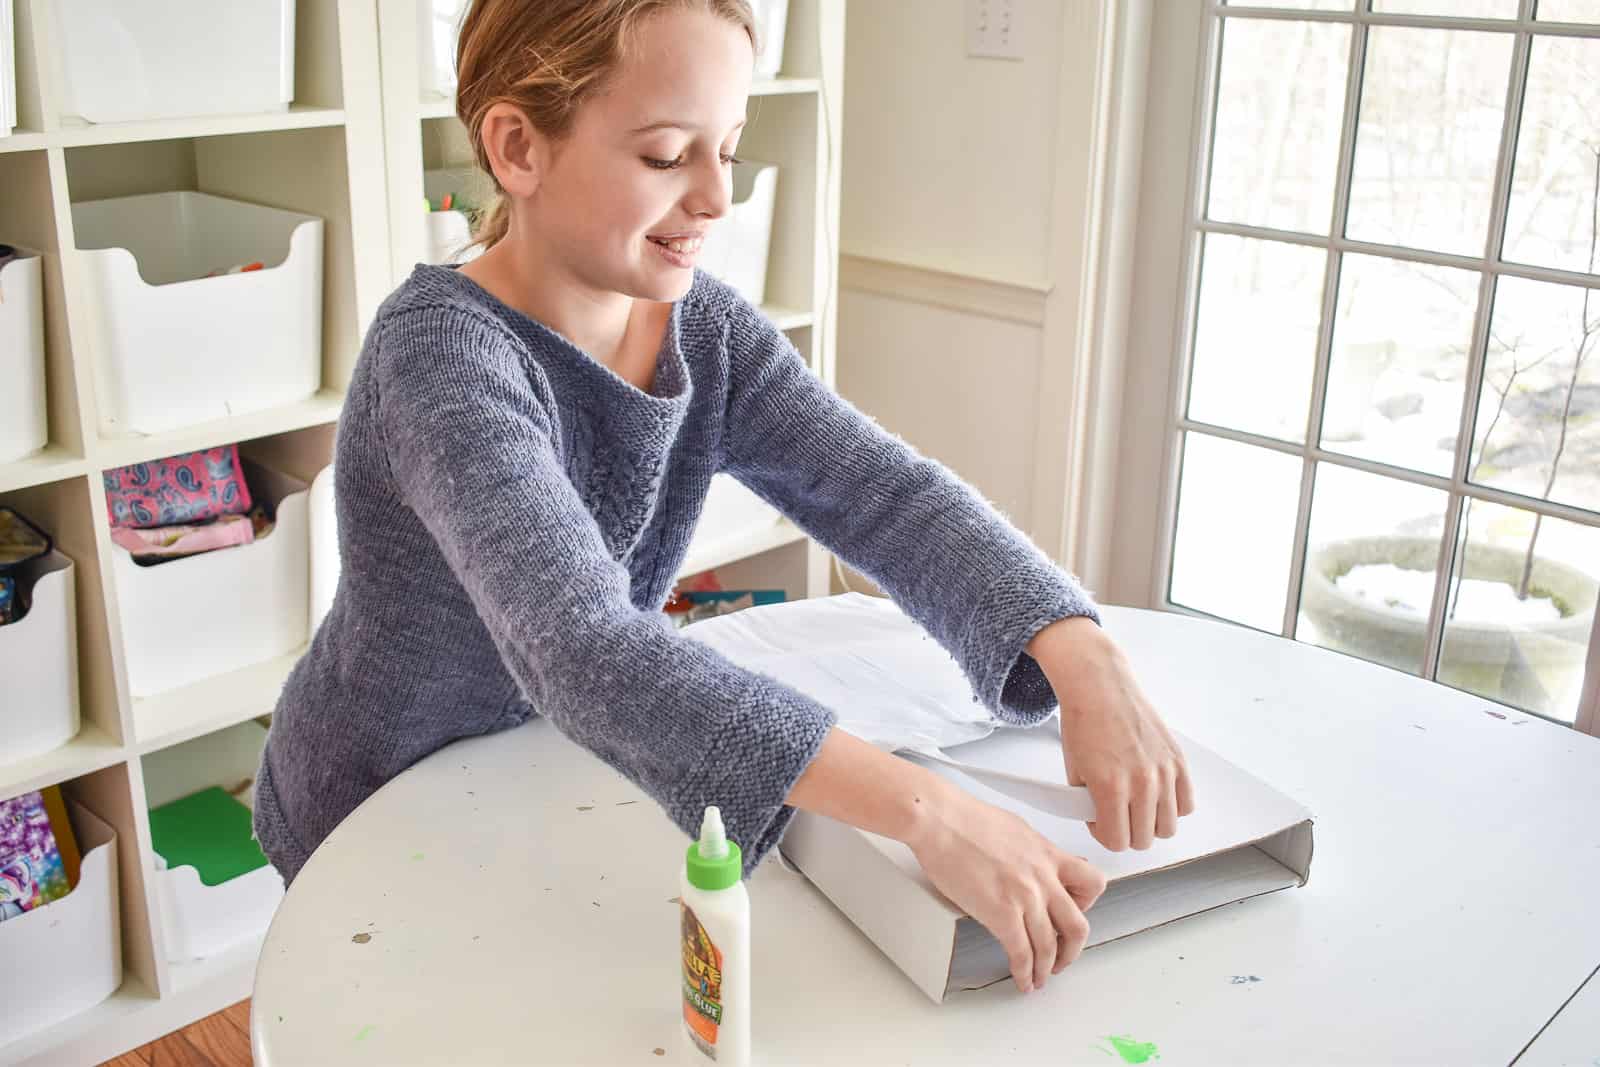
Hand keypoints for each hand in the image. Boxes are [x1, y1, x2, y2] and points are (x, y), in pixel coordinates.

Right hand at [907, 779, 1106, 992]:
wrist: (940, 820)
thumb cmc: (965, 819)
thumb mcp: (1016, 828)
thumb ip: (1031, 851)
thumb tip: (1032, 862)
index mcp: (1049, 854)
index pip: (1092, 884)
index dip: (1087, 906)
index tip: (1076, 914)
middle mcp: (1043, 877)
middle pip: (1077, 926)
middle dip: (1072, 950)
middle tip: (1063, 958)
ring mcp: (1025, 896)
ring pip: (1050, 946)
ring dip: (1047, 969)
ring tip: (1039, 977)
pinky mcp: (1002, 913)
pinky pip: (1022, 953)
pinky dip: (1024, 972)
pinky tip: (1021, 977)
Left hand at [1028, 617, 1195, 851]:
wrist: (1100, 688)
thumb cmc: (1083, 723)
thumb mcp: (1074, 772)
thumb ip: (1089, 804)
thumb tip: (1104, 824)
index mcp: (1110, 787)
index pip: (1117, 841)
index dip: (1104, 834)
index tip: (1099, 820)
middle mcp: (1141, 783)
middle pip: (1144, 840)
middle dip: (1126, 831)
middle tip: (1116, 812)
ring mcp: (1163, 772)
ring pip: (1168, 827)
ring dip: (1150, 823)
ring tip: (1136, 804)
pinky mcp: (1178, 761)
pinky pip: (1186, 805)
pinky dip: (1172, 806)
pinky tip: (1155, 793)